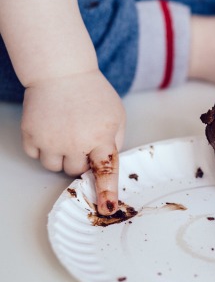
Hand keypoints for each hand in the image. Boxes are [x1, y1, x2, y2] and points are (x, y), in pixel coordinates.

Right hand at [21, 69, 125, 214]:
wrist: (62, 72)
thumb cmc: (93, 93)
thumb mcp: (116, 115)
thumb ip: (115, 140)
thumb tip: (106, 162)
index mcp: (101, 137)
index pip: (105, 171)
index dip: (107, 191)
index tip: (107, 209)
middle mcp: (75, 142)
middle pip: (75, 171)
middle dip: (80, 159)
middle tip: (80, 137)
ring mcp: (50, 140)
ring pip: (54, 167)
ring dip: (61, 156)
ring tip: (65, 132)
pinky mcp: (31, 135)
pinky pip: (36, 156)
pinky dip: (42, 147)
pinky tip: (50, 129)